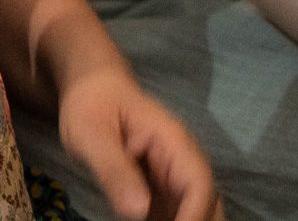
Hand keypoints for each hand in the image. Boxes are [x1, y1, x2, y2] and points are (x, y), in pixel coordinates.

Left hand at [53, 67, 220, 220]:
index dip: (193, 217)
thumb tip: (138, 211)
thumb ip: (114, 171)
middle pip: (206, 202)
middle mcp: (181, 160)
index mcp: (173, 142)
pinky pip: (175, 212)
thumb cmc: (91, 105)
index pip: (198, 185)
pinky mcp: (161, 187)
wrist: (92, 89)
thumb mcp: (91, 135)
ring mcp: (173, 175)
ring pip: (193, 209)